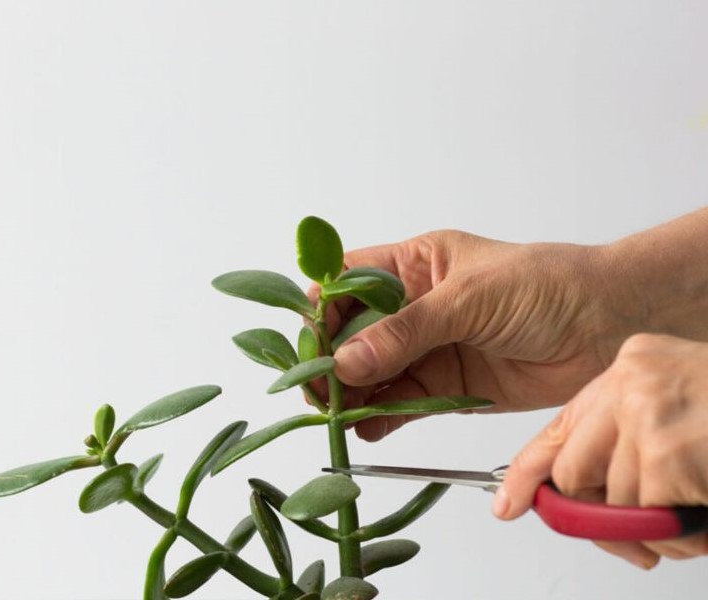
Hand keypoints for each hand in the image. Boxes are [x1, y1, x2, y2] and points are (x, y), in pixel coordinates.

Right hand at [323, 230, 632, 440]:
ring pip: (373, 372)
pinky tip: (365, 426)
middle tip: (318, 388)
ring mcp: (429, 348)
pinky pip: (402, 402)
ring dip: (352, 392)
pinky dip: (380, 417)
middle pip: (352, 333)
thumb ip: (406, 332)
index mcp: (414, 265)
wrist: (606, 325)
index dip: (323, 310)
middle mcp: (414, 307)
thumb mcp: (468, 299)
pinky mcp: (446, 386)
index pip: (349, 283)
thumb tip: (345, 362)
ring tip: (335, 412)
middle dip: (331, 359)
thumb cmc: (544, 286)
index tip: (309, 343)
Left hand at [495, 333, 707, 568]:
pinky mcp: (668, 454)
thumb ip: (634, 436)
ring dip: (656, 530)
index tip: (509, 503)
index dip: (529, 472)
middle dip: (595, 518)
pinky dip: (684, 536)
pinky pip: (652, 518)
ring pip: (616, 502)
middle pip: (572, 470)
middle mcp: (632, 381)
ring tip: (700, 514)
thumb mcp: (681, 406)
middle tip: (632, 542)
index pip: (560, 425)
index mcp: (633, 365)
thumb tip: (590, 497)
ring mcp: (647, 414)